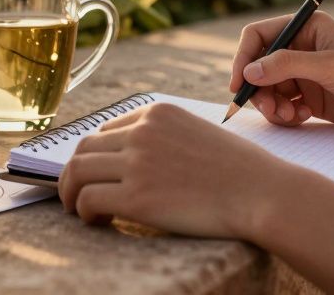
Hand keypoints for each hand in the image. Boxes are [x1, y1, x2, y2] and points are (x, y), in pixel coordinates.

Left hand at [58, 102, 302, 238]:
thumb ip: (164, 137)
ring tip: (80, 211)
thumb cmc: (238, 170)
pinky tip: (100, 221)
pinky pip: (88, 201)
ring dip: (71, 194)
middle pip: (84, 149)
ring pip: (78, 173)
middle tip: (75, 194)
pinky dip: (84, 213)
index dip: (94, 154)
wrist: (262, 193)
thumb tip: (131, 157)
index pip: (105, 129)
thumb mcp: (197, 133)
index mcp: (157, 113)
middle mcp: (142, 132)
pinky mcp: (137, 197)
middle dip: (73, 173)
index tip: (94, 173)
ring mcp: (138, 164)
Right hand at [231, 11, 333, 134]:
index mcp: (307, 27)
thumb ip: (286, 66)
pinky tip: (301, 117)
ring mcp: (307, 75)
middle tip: (268, 108)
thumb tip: (248, 72)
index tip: (239, 82)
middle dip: (259, 88)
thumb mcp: (328, 67)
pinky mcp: (312, 99)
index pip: (260, 35)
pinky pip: (283, 106)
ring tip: (289, 115)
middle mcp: (303, 48)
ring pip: (269, 89)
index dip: (244, 57)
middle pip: (260, 66)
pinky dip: (285, 114)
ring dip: (272, 105)